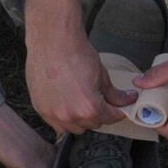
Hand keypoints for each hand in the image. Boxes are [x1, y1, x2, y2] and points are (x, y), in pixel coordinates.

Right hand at [24, 0, 133, 135]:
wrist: (52, 40)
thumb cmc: (76, 53)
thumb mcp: (102, 75)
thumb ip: (114, 94)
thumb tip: (127, 100)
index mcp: (89, 108)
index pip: (109, 119)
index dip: (116, 112)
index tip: (117, 107)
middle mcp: (70, 116)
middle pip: (91, 125)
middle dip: (98, 114)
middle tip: (98, 100)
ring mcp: (52, 114)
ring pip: (73, 127)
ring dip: (80, 119)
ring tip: (80, 101)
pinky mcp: (39, 109)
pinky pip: (55, 123)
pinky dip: (63, 117)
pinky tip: (65, 102)